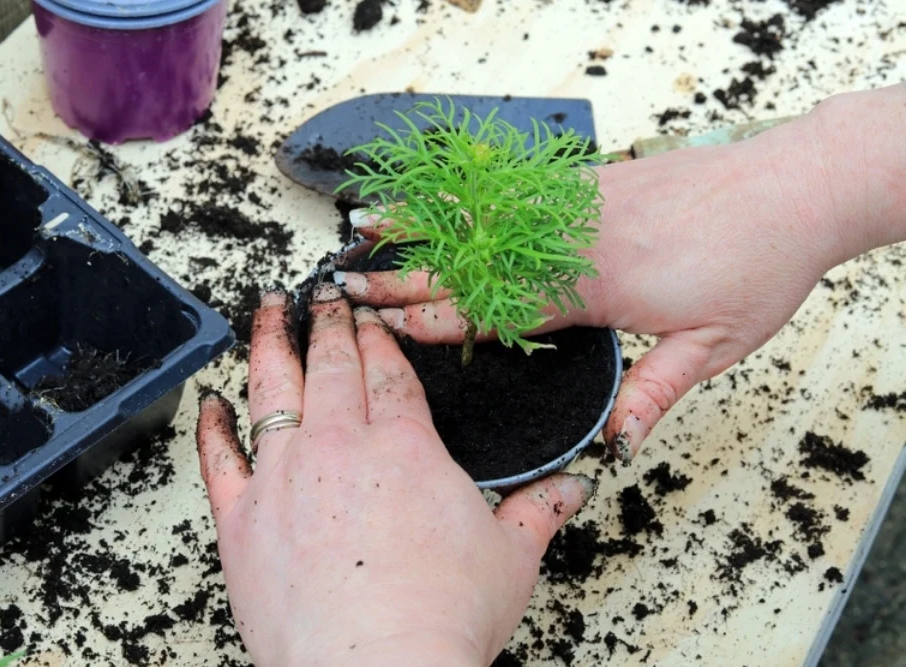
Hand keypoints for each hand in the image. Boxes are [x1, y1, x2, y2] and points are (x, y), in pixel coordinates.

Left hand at [195, 284, 595, 666]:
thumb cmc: (437, 620)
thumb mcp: (510, 559)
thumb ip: (537, 510)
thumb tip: (569, 488)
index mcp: (404, 447)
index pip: (389, 373)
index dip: (378, 339)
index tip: (370, 319)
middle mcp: (338, 446)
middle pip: (330, 365)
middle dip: (326, 322)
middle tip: (321, 295)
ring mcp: (283, 476)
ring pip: (271, 388)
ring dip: (269, 342)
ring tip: (267, 309)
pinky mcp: (240, 517)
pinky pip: (218, 456)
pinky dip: (213, 424)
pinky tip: (212, 402)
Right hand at [334, 85, 905, 462]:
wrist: (790, 188)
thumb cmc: (758, 263)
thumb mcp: (714, 346)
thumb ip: (654, 392)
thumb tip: (614, 443)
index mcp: (597, 288)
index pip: (498, 310)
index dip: (439, 321)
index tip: (389, 328)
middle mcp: (574, 241)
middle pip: (473, 263)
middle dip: (405, 276)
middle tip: (351, 284)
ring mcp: (576, 205)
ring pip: (482, 218)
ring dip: (419, 225)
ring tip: (365, 227)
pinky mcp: (587, 182)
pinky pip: (511, 191)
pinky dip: (464, 194)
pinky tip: (436, 196)